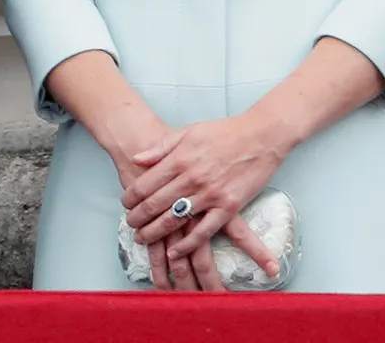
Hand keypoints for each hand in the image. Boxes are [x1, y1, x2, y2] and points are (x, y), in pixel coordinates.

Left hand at [123, 117, 283, 279]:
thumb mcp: (187, 132)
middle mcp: (191, 178)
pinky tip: (174, 252)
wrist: (260, 136)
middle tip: (130, 224)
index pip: (145, 184)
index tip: (125, 204)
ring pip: (174, 219)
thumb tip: (137, 159)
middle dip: (137, 217)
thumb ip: (161, 147)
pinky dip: (187, 244)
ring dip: (154, 232)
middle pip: (155, 204)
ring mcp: (210, 195)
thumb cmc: (223, 132)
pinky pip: (204, 231)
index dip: (130, 198)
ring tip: (142, 238)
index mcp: (179, 159)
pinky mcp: (229, 207)